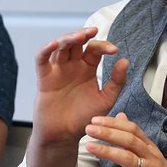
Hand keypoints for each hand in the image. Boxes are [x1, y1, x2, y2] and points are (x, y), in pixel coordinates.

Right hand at [32, 27, 128, 144]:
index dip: (104, 46)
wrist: (65, 135)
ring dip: (68, 38)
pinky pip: (41, 60)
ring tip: (79, 36)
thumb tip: (125, 61)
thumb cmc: (84, 118)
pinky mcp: (44, 78)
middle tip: (93, 31)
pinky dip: (45, 50)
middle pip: (76, 42)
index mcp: (87, 68)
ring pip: (60, 46)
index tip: (114, 50)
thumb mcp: (105, 100)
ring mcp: (58, 70)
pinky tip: (53, 44)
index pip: (95, 49)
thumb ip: (116, 82)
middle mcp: (72, 66)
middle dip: (83, 34)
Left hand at [86, 113, 166, 166]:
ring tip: (89, 146)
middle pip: (129, 140)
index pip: (133, 129)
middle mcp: (151, 158)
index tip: (95, 120)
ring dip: (107, 151)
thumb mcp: (151, 156)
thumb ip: (135, 138)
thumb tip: (121, 116)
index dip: (114, 123)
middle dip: (108, 132)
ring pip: (128, 158)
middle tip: (89, 128)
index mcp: (151, 149)